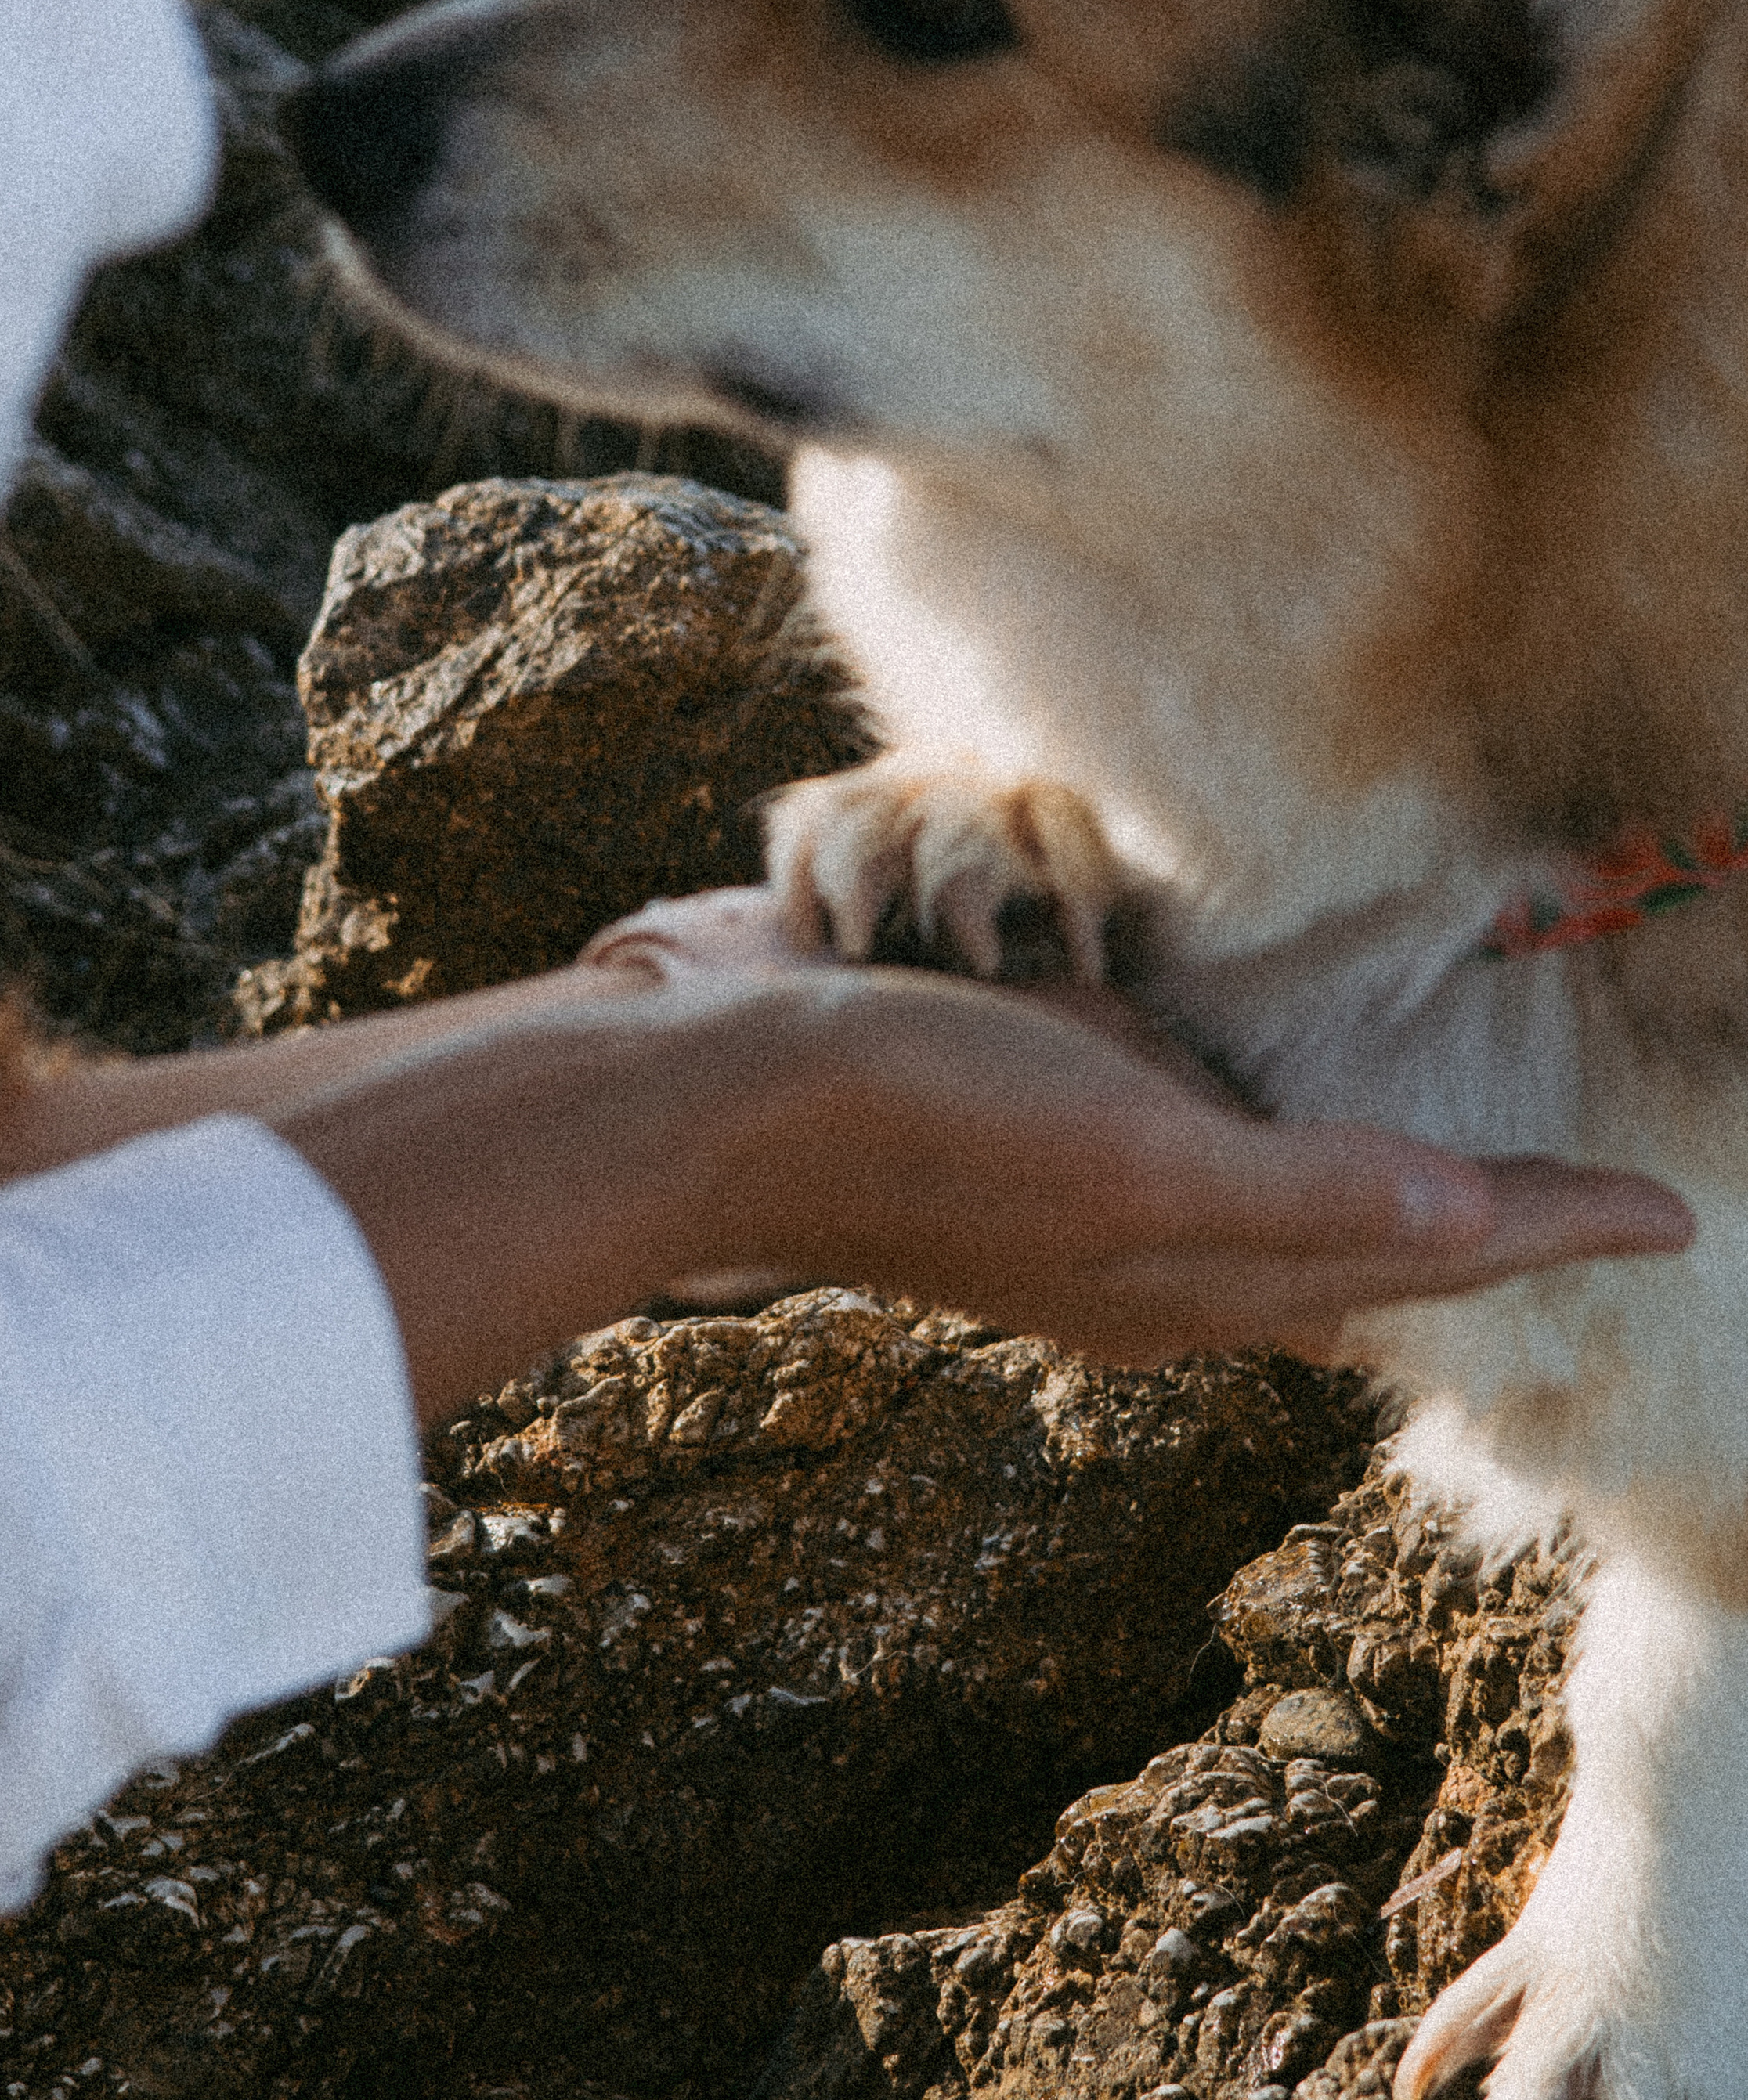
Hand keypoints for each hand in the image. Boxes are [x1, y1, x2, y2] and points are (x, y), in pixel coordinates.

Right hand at [580, 888, 1695, 1366]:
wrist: (716, 1100)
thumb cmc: (921, 1115)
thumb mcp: (1124, 1148)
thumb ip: (1295, 1191)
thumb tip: (1466, 1222)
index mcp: (1197, 1268)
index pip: (1423, 1249)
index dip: (1552, 1227)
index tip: (1674, 1217)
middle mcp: (1160, 1253)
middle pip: (1373, 1252)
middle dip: (1491, 1233)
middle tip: (1595, 1212)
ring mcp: (1092, 1205)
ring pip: (1291, 1222)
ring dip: (1392, 1203)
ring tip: (1464, 1187)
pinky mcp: (1033, 1138)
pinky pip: (1202, 1168)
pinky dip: (1280, 1157)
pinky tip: (1265, 1123)